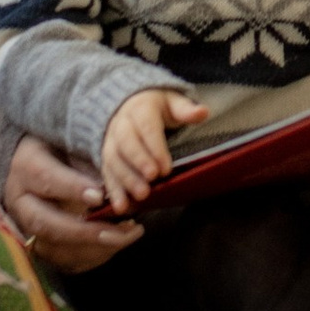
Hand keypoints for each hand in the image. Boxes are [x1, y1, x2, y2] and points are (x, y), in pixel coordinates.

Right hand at [3, 134, 144, 270]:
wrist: (42, 164)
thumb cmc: (64, 148)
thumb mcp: (73, 142)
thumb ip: (90, 158)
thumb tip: (115, 182)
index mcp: (26, 167)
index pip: (45, 178)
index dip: (71, 188)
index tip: (100, 196)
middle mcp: (20, 202)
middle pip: (45, 223)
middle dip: (84, 231)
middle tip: (119, 231)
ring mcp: (27, 228)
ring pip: (54, 249)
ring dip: (94, 248)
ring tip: (127, 235)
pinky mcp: (41, 246)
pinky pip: (64, 261)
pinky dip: (93, 257)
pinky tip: (117, 243)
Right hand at [97, 86, 205, 207]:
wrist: (130, 104)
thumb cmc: (159, 108)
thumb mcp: (174, 103)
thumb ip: (186, 109)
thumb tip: (202, 112)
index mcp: (140, 108)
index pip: (146, 126)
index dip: (155, 147)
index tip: (166, 167)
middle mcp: (121, 124)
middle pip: (126, 143)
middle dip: (139, 162)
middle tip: (153, 179)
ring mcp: (111, 141)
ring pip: (114, 159)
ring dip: (126, 179)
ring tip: (141, 196)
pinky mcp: (107, 157)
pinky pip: (107, 173)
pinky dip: (113, 191)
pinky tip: (122, 207)